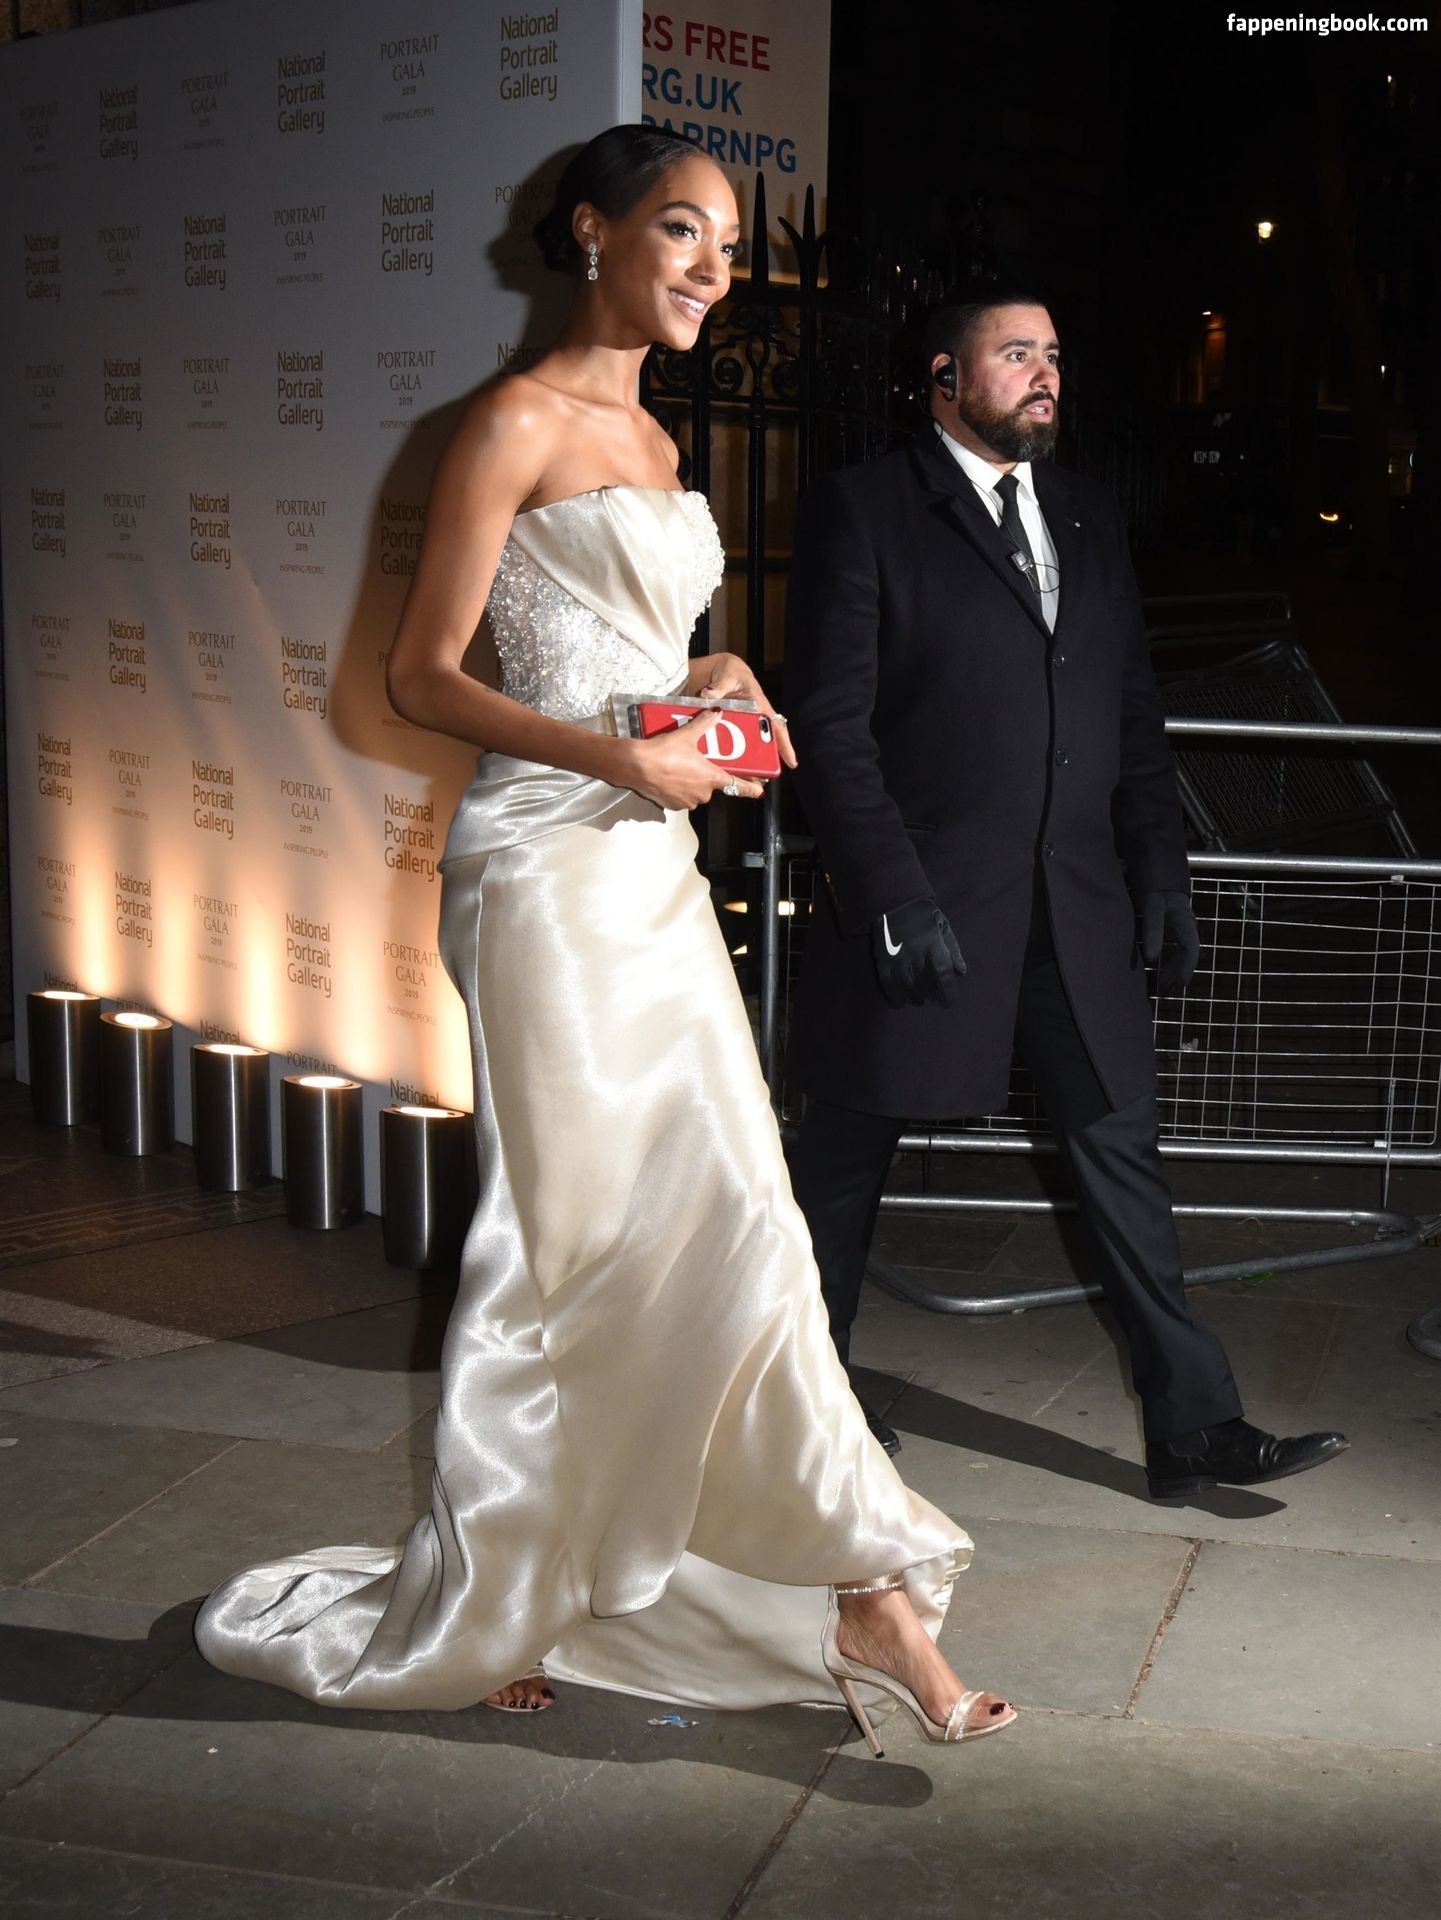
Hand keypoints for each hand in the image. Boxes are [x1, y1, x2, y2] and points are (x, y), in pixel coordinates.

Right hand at [620, 717, 766, 811]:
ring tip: (681, 768)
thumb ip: (705, 724)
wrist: (636, 766)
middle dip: (708, 776)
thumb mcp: (687, 734)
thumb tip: (717, 712)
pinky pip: (682, 798)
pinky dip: (679, 789)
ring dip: (693, 783)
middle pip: (713, 786)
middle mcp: (703, 794)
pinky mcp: (673, 805)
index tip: (760, 791)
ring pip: (697, 792)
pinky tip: (670, 777)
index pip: (739, 786)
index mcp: (712, 778)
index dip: (751, 788)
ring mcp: (688, 802)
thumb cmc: (665, 751)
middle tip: (698, 762)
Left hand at [691, 652, 797, 769]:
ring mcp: (739, 725)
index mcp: (759, 705)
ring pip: (745, 747)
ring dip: (744, 763)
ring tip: (743, 780)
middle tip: (761, 779)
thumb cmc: (730, 671)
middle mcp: (752, 719)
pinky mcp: (727, 728)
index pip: (775, 726)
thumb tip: (710, 695)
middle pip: (761, 744)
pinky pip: (727, 744)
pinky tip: (720, 768)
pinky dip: (724, 755)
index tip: (791, 762)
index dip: (784, 744)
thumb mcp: (728, 675)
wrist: (718, 671)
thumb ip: (720, 685)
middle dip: (762, 762)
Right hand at [872, 897, 966, 1008]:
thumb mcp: (942, 925)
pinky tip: (900, 1002)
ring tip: (919, 999)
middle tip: (933, 997)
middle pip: (926, 984)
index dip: (948, 992)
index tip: (948, 1002)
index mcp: (933, 943)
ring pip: (907, 987)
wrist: (892, 901)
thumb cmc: (921, 914)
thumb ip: (953, 948)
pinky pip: (888, 984)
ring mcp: (897, 957)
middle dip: (932, 995)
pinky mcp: (882, 960)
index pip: (944, 974)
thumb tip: (961, 971)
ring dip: (915, 998)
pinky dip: (895, 996)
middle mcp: (915, 953)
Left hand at [1140, 891, 1199, 992]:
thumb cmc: (1156, 893)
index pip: (1191, 949)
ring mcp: (1183, 931)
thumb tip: (1151, 957)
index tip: (1181, 983)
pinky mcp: (1175, 933)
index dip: (1187, 967)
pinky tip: (1162, 976)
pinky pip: (1177, 953)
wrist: (1160, 881)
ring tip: (1163, 988)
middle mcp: (1188, 928)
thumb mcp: (1152, 909)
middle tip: (1167, 991)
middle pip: (1188, 956)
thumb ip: (1152, 931)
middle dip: (1179, 974)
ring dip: (1175, 971)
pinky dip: (1170, 965)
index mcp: (1186, 923)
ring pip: (1182, 956)